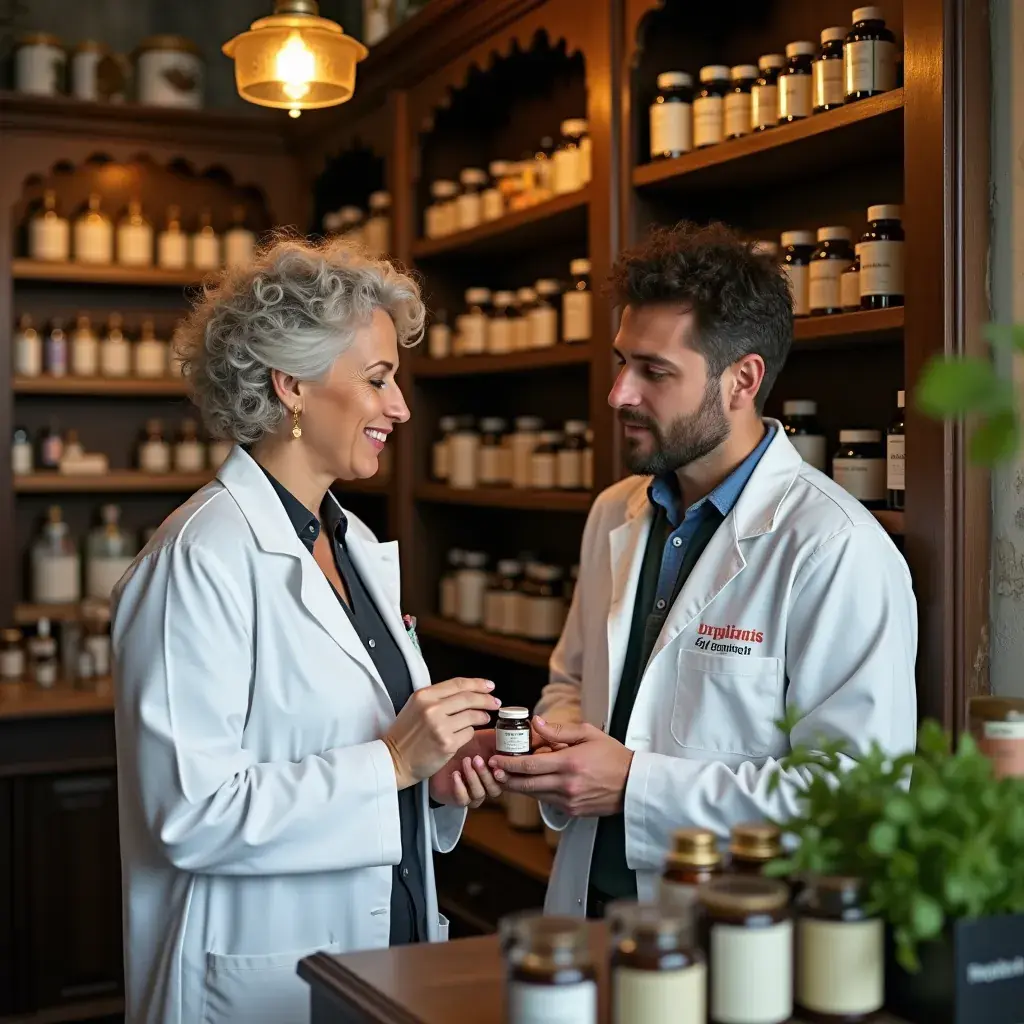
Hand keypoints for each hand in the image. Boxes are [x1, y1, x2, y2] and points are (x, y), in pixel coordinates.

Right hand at [385, 678, 500, 789]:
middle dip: (487, 699)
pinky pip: (468, 733)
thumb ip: (438, 697)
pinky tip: (467, 733)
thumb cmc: (405, 735)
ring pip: (472, 716)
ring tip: (485, 718)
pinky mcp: (447, 744)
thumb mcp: (416, 707)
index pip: (458, 684)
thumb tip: (466, 692)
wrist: (394, 760)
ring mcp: (440, 726)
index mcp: (424, 696)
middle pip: (469, 698)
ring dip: (482, 717)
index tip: (490, 686)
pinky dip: (470, 732)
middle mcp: (432, 708)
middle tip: (496, 702)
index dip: (478, 683)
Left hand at [429, 729, 503, 807]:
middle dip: (486, 774)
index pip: (508, 779)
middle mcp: (488, 786)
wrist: (441, 752)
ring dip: (473, 777)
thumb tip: (513, 739)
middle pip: (496, 789)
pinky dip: (460, 787)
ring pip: (480, 793)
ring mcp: (474, 794)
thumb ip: (500, 740)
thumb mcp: (485, 738)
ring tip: (465, 761)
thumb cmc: (467, 745)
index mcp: (498, 773)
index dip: (506, 773)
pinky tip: (456, 774)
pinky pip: (463, 799)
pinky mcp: (460, 799)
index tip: (499, 762)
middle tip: (477, 758)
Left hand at [488, 717, 633, 817]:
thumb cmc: (612, 756)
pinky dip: (536, 793)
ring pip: (534, 795)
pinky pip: (547, 802)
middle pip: (525, 784)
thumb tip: (535, 723)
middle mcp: (566, 784)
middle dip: (505, 778)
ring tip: (505, 776)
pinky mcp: (572, 811)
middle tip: (491, 770)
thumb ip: (559, 731)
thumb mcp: (588, 734)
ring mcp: (569, 801)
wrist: (633, 784)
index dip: (508, 763)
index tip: (494, 759)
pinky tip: (531, 783)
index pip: (529, 765)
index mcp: (569, 763)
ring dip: (518, 786)